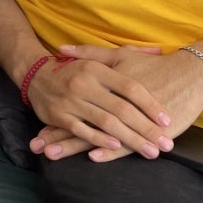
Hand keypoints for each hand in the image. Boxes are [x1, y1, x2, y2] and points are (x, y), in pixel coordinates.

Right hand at [24, 44, 175, 161]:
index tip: (167, 120)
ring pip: (105, 122)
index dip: (150, 105)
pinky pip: (82, 130)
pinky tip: (116, 146)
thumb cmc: (75, 70)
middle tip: (166, 144)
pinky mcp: (58, 115)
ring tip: (150, 151)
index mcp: (96, 68)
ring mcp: (70, 100)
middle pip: (121, 108)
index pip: (130, 87)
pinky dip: (99, 139)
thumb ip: (129, 55)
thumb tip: (159, 50)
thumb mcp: (99, 59)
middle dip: (146, 129)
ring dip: (130, 139)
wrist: (35, 75)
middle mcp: (83, 83)